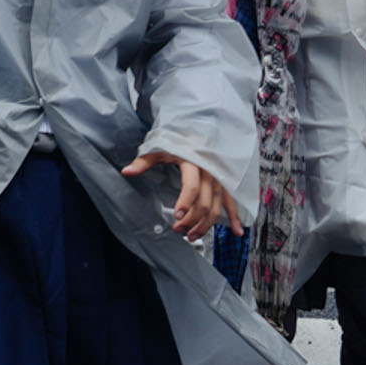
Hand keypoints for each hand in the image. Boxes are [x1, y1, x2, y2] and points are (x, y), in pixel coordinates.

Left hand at [123, 149, 240, 240]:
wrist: (196, 128)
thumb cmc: (176, 139)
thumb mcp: (158, 147)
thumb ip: (144, 161)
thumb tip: (126, 172)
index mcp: (193, 161)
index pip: (192, 186)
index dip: (185, 203)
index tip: (176, 216)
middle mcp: (210, 171)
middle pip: (205, 201)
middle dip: (192, 219)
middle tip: (178, 230)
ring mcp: (219, 178)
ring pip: (217, 206)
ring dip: (206, 224)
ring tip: (192, 236)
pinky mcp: (224, 183)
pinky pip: (231, 201)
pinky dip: (236, 217)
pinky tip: (238, 232)